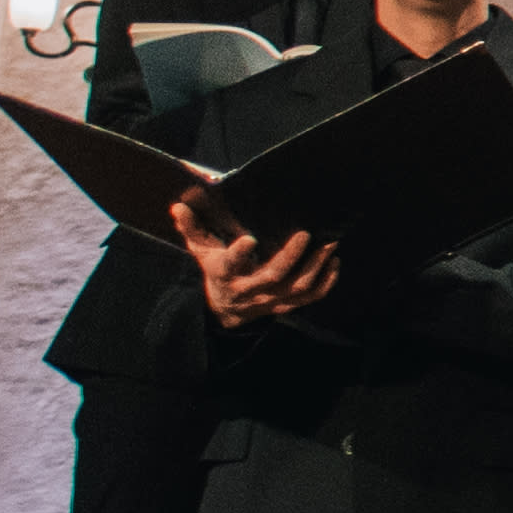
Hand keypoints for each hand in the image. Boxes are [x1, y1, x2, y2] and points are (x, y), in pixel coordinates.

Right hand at [172, 200, 339, 323]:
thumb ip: (192, 227)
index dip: (239, 253)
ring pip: (296, 287)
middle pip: (272, 276)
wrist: (226, 307)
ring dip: (316, 267)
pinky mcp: (286, 305)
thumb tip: (178, 206)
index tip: (250, 239)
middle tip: (305, 233)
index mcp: (225, 273)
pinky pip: (310, 297)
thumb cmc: (216, 268)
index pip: (230, 264)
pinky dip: (325, 282)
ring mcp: (270, 300)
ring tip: (329, 244)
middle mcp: (249, 290)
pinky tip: (334, 262)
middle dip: (290, 256)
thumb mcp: (201, 249)